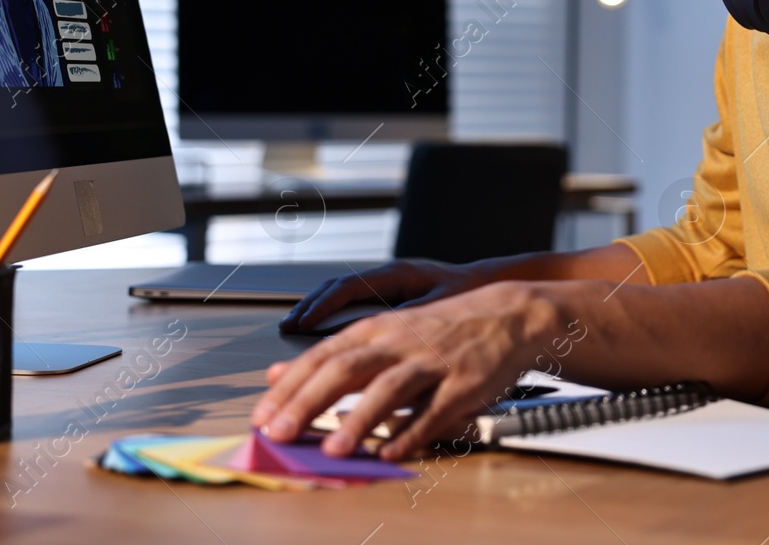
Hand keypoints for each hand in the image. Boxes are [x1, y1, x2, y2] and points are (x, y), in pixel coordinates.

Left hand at [254, 280, 557, 459]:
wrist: (507, 315)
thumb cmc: (439, 329)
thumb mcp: (381, 331)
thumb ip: (331, 354)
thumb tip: (276, 374)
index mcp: (375, 330)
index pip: (321, 357)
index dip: (289, 387)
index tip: (261, 416)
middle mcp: (399, 343)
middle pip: (345, 369)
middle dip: (308, 402)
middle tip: (279, 432)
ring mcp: (431, 363)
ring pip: (388, 389)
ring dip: (358, 421)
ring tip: (333, 450)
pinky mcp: (463, 385)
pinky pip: (433, 412)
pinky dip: (411, 433)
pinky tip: (390, 452)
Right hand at [278, 258, 492, 333]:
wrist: (493, 288)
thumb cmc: (471, 297)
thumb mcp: (441, 311)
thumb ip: (411, 322)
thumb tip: (379, 339)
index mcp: (399, 275)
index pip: (351, 287)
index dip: (323, 306)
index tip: (302, 324)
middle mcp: (388, 277)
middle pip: (337, 289)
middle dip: (309, 308)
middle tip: (285, 329)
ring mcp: (387, 287)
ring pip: (342, 295)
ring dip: (317, 311)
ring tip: (292, 330)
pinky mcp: (391, 300)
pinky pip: (354, 304)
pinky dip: (333, 317)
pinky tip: (321, 334)